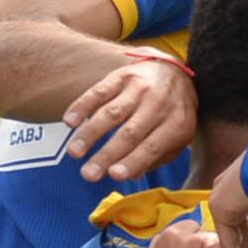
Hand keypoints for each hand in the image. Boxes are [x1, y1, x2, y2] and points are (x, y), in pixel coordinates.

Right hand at [62, 50, 197, 182]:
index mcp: (176, 124)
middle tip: (87, 174)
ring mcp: (139, 88)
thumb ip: (155, 158)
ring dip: (90, 134)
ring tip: (73, 152)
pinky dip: (82, 106)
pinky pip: (99, 91)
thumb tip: (130, 175)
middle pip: (129, 133)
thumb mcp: (177, 139)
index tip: (113, 175)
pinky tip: (69, 122)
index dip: (132, 161)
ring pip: (111, 113)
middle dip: (106, 155)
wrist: (174, 72)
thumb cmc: (171, 115)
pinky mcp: (122, 76)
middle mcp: (159, 104)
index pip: (152, 146)